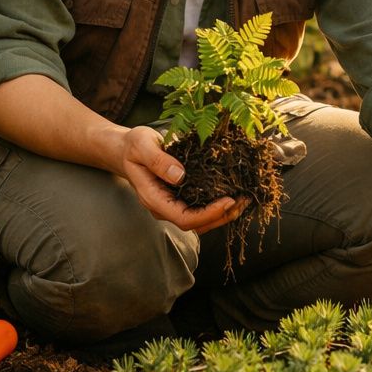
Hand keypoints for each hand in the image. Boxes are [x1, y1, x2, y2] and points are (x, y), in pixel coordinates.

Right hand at [117, 126, 246, 233]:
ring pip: (201, 220)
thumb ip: (158, 160)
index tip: (227, 201)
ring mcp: (173, 204)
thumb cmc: (133, 147)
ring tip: (244, 200)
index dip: (207, 214)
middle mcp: (164, 207)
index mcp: (154, 199)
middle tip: (244, 201)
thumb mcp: (142, 146)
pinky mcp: (181, 197)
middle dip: (222, 216)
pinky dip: (218, 204)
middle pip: (196, 224)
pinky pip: (201, 207)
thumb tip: (180, 175)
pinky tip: (233, 192)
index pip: (184, 218)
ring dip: (224, 213)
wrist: (126, 150)